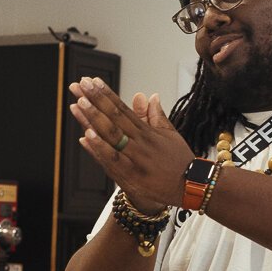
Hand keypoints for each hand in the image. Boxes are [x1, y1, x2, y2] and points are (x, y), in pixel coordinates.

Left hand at [68, 77, 193, 211]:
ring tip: (79, 104)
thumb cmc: (179, 162)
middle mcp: (140, 142)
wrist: (192, 188)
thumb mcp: (171, 136)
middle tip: (80, 84)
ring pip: (111, 136)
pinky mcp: (132, 176)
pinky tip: (86, 136)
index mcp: (147, 132)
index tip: (92, 82)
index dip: (106, 95)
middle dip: (95, 100)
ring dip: (93, 119)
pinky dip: (99, 148)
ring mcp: (135, 159)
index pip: (122, 109)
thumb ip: (156, 116)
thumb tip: (150, 96)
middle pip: (114, 118)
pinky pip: (112, 160)